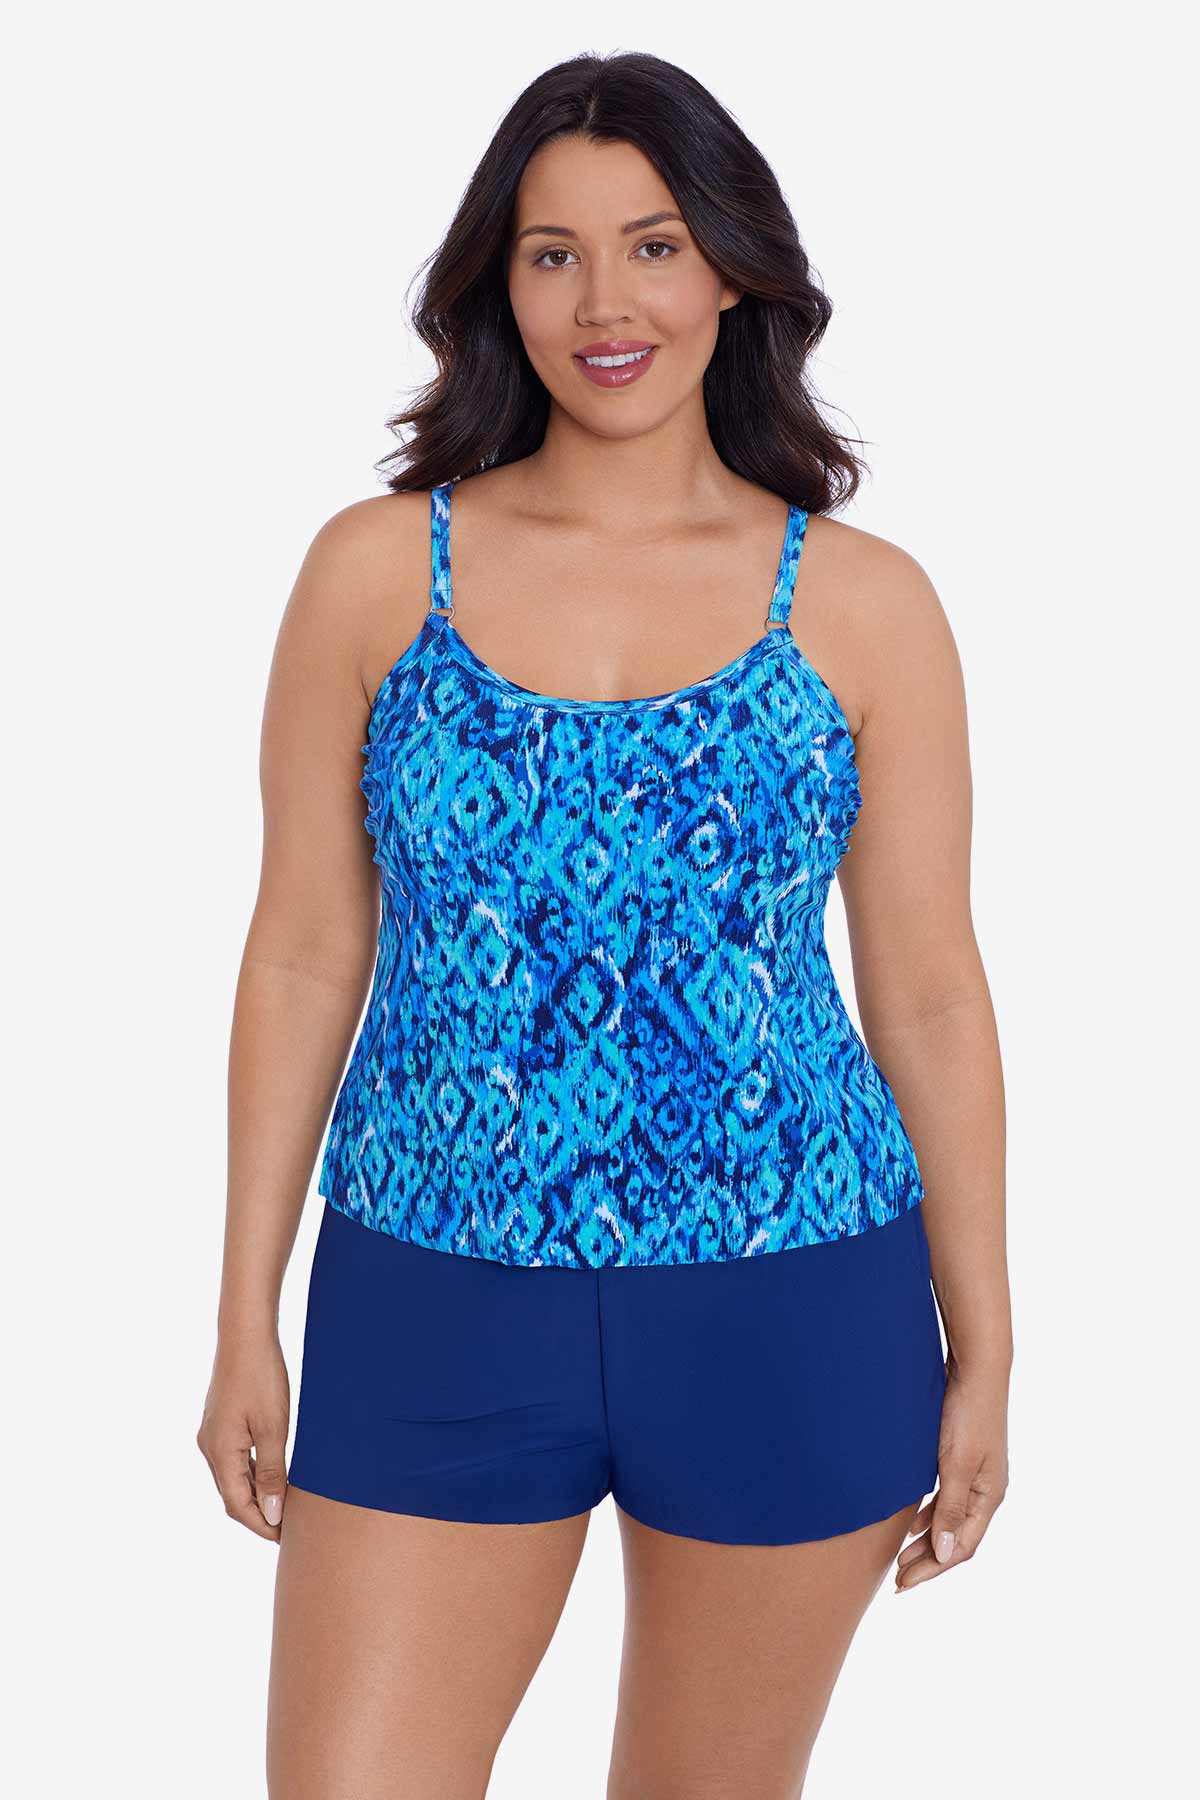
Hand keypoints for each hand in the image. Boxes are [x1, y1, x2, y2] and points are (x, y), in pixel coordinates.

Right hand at [196, 1329, 290, 1541]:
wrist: (245, 1335)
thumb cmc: (262, 1378)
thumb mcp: (274, 1428)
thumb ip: (272, 1473)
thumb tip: (272, 1513)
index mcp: (220, 1453)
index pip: (238, 1506)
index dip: (261, 1526)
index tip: (285, 1538)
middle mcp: (210, 1447)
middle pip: (232, 1496)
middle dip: (258, 1515)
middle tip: (287, 1528)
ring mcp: (212, 1434)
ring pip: (233, 1477)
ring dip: (255, 1494)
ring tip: (283, 1505)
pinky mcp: (220, 1422)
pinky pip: (234, 1459)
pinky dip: (251, 1473)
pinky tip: (271, 1473)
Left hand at [895, 1357, 1008, 1590]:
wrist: (975, 1369)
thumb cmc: (966, 1414)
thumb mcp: (955, 1463)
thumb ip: (950, 1508)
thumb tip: (945, 1554)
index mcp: (989, 1496)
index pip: (961, 1547)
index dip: (933, 1568)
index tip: (904, 1583)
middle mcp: (985, 1490)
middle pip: (956, 1539)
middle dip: (927, 1561)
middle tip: (897, 1580)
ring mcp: (975, 1475)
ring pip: (949, 1520)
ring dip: (925, 1541)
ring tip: (900, 1558)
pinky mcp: (961, 1460)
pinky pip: (945, 1500)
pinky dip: (927, 1515)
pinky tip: (910, 1522)